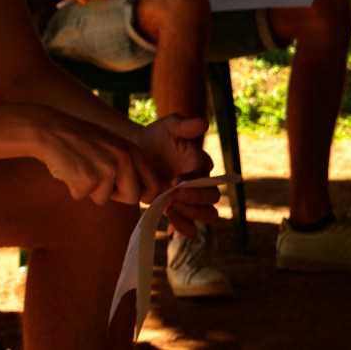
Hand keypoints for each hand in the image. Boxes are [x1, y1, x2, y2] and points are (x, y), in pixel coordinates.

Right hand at [33, 107, 162, 205]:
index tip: (135, 196)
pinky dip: (74, 187)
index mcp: (132, 150)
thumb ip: (129, 164)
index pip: (155, 183)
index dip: (146, 195)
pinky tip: (69, 169)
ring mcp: (107, 168)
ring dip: (90, 190)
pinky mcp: (88, 178)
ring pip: (104, 199)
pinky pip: (83, 196)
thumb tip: (145, 193)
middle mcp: (124, 158)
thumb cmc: (79, 140)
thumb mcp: (112, 145)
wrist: (50, 129)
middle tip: (98, 178)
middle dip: (116, 196)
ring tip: (80, 167)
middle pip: (133, 198)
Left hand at [136, 115, 218, 233]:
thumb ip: (184, 124)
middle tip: (171, 196)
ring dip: (192, 214)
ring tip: (169, 208)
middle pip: (212, 198)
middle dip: (194, 199)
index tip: (173, 181)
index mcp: (200, 163)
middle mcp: (201, 182)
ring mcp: (192, 199)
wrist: (138, 152)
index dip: (193, 182)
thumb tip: (204, 122)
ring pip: (208, 215)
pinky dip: (183, 227)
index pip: (206, 176)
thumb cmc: (156, 137)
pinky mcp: (180, 211)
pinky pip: (191, 227)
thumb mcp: (168, 126)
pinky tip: (168, 221)